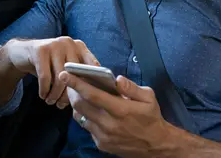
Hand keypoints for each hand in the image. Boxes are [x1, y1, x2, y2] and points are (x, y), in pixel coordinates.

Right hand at [3, 37, 99, 108]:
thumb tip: (89, 95)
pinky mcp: (40, 50)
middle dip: (68, 94)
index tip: (87, 98)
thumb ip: (77, 75)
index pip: (92, 65)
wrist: (22, 53)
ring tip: (51, 102)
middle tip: (62, 105)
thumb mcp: (64, 66)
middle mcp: (69, 42)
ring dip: (55, 94)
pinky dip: (44, 90)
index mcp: (79, 46)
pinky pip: (45, 77)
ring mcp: (54, 44)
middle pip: (75, 74)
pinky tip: (43, 95)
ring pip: (60, 77)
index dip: (91, 83)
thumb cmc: (49, 65)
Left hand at [59, 72, 177, 157]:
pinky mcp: (101, 144)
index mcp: (120, 110)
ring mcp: (103, 136)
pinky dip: (85, 117)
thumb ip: (132, 87)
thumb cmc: (151, 118)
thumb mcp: (149, 98)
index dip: (76, 83)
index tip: (64, 74)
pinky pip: (87, 128)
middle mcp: (108, 124)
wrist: (156, 146)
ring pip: (80, 117)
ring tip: (77, 94)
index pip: (92, 94)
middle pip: (80, 105)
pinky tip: (90, 110)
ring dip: (77, 104)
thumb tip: (117, 79)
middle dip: (71, 91)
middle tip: (69, 81)